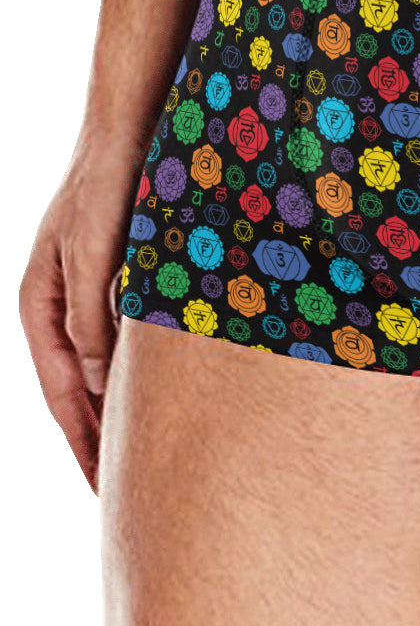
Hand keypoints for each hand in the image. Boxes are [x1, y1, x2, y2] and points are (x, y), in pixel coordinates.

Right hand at [18, 139, 143, 493]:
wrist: (133, 128)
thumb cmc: (107, 183)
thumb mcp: (93, 251)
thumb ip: (90, 315)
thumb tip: (93, 384)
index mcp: (43, 306)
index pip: (63, 394)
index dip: (85, 443)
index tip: (104, 491)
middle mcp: (67, 307)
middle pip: (82, 392)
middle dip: (101, 441)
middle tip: (129, 497)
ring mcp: (95, 294)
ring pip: (108, 371)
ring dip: (124, 412)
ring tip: (151, 458)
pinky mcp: (128, 279)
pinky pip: (133, 343)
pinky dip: (144, 376)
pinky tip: (170, 394)